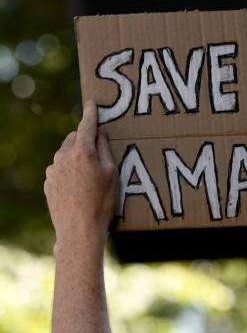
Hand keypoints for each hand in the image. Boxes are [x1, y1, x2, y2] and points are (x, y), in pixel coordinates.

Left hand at [44, 100, 116, 254]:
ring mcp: (53, 170)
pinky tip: (80, 187)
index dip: (90, 113)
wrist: (79, 230)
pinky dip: (69, 171)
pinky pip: (60, 169)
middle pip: (74, 138)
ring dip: (77, 157)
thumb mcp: (112, 174)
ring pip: (66, 154)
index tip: (91, 103)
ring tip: (91, 177)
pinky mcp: (48, 183)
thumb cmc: (101, 202)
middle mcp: (64, 156)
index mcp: (82, 151)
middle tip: (98, 151)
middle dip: (85, 139)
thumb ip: (105, 149)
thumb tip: (100, 133)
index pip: (87, 125)